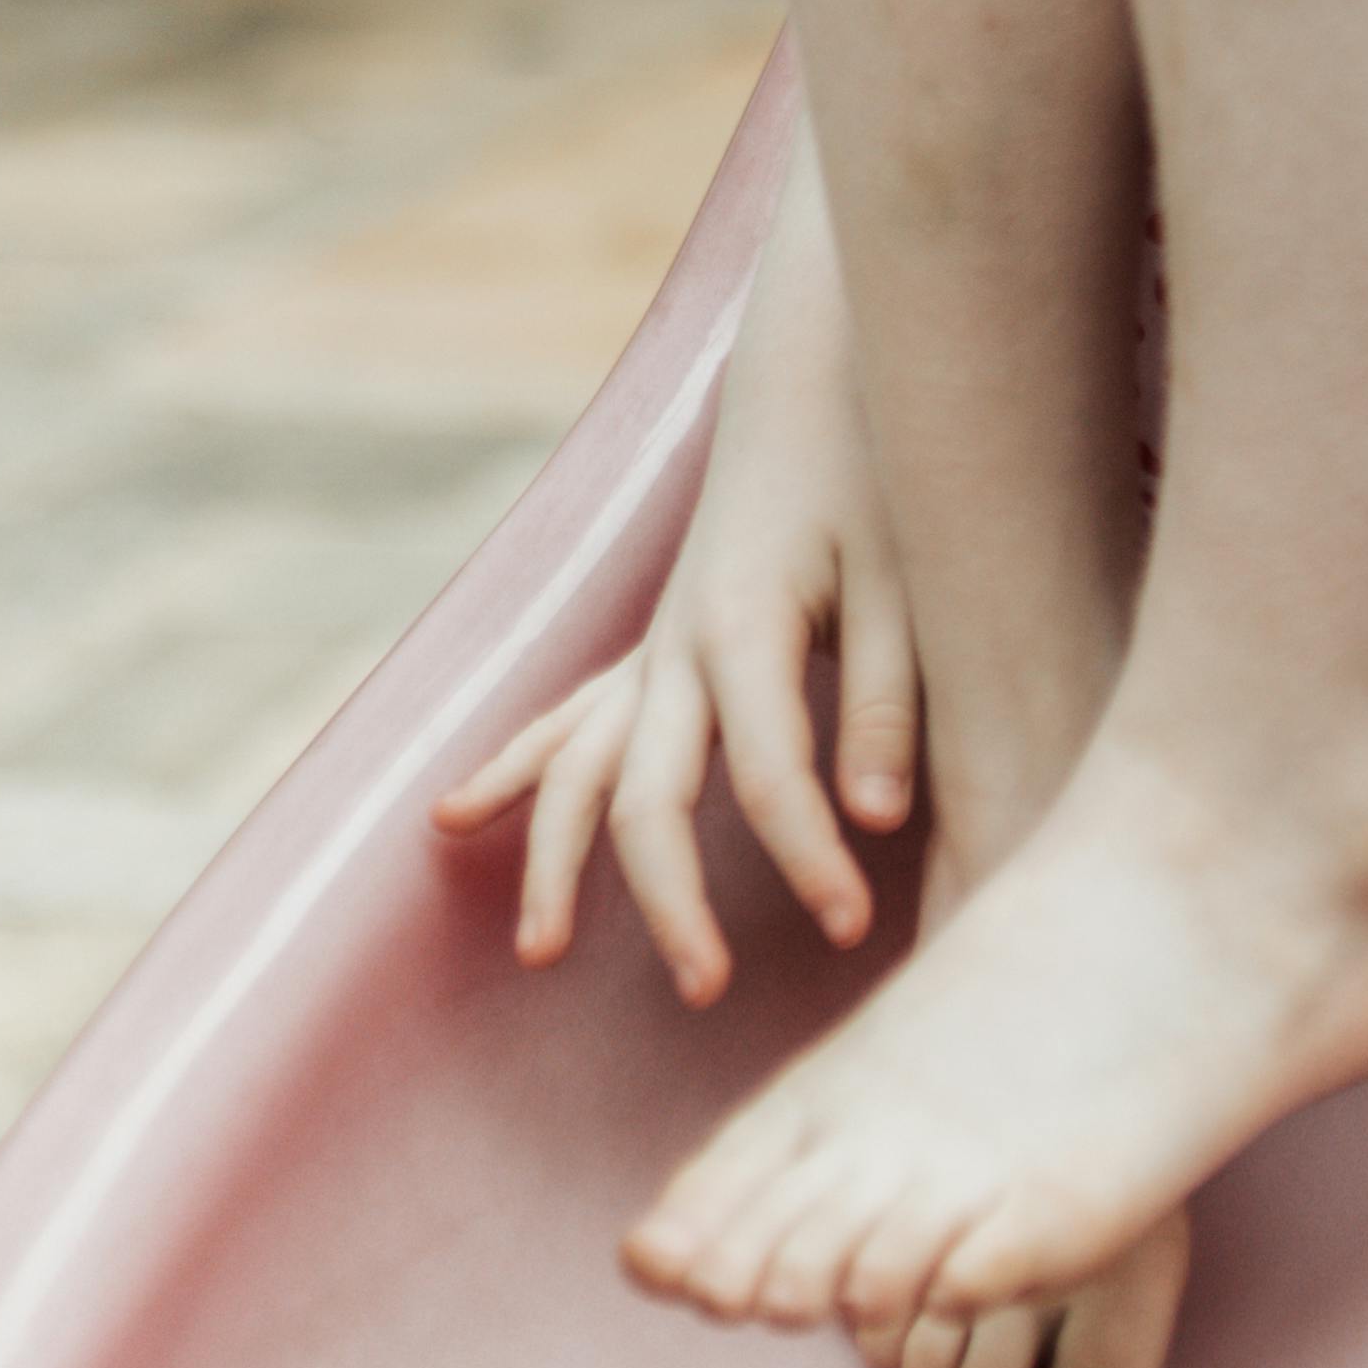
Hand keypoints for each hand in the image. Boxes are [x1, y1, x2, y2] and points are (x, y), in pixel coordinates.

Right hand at [431, 164, 919, 999]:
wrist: (822, 377)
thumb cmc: (877, 476)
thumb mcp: (912, 577)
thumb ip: (892, 696)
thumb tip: (878, 818)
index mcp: (748, 625)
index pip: (768, 772)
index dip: (807, 855)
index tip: (852, 926)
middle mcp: (679, 644)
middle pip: (648, 793)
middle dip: (673, 899)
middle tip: (707, 990)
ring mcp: (653, 648)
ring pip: (580, 767)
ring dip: (557, 858)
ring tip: (542, 949)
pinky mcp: (650, 649)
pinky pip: (565, 724)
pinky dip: (514, 773)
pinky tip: (455, 824)